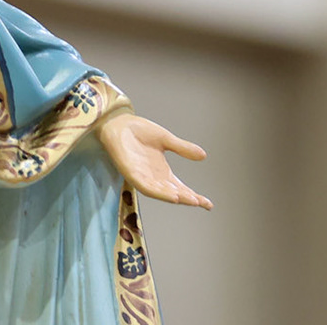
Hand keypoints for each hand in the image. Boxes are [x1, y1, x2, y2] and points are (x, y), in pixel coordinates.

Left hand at [97, 114, 211, 209]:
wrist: (118, 122)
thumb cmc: (138, 131)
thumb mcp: (165, 139)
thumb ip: (182, 148)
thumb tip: (203, 155)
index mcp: (163, 172)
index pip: (181, 188)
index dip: (194, 196)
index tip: (209, 204)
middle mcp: (154, 178)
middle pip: (174, 193)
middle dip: (187, 199)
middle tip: (202, 203)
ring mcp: (142, 177)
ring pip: (161, 192)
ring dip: (174, 197)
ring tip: (189, 200)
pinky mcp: (131, 173)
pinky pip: (146, 186)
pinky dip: (158, 192)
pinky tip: (170, 194)